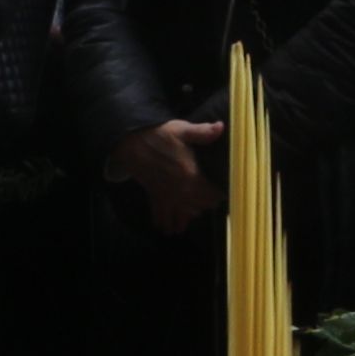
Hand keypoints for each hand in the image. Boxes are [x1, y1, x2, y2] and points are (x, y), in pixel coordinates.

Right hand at [115, 114, 226, 234]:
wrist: (132, 140)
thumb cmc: (159, 134)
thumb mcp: (182, 130)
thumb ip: (202, 132)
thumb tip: (221, 126)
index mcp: (189, 174)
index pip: (208, 192)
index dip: (217, 196)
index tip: (222, 197)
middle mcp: (179, 189)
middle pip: (196, 205)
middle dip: (203, 207)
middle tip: (209, 206)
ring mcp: (165, 194)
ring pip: (178, 213)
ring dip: (183, 219)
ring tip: (185, 224)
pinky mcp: (153, 194)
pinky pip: (159, 212)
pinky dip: (162, 221)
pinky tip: (164, 228)